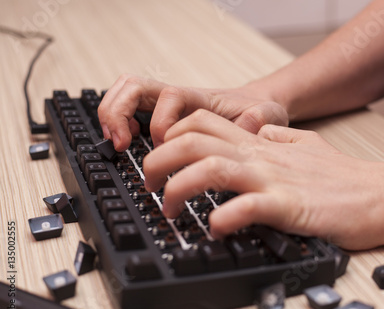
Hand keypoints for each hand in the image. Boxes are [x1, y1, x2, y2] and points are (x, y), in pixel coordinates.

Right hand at [98, 74, 287, 150]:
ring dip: (112, 115)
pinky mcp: (163, 113)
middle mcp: (179, 97)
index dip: (160, 122)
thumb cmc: (259, 110)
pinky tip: (128, 141)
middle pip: (133, 85)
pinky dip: (119, 121)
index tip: (163, 146)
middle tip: (120, 144)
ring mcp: (167, 104)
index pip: (169, 97)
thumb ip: (260, 122)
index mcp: (200, 99)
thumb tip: (244, 131)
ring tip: (117, 143)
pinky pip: (130, 106)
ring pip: (126, 92)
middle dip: (118, 113)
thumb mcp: (269, 116)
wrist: (256, 105)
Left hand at [142, 110, 383, 249]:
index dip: (171, 137)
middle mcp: (261, 156)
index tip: (162, 160)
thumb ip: (277, 136)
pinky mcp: (289, 207)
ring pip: (211, 168)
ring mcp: (273, 179)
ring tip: (168, 210)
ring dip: (178, 188)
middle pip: (194, 141)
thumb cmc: (343, 176)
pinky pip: (247, 206)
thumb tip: (256, 131)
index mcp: (260, 144)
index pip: (202, 122)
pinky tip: (214, 227)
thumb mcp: (305, 144)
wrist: (379, 195)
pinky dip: (223, 216)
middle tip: (150, 186)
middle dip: (158, 161)